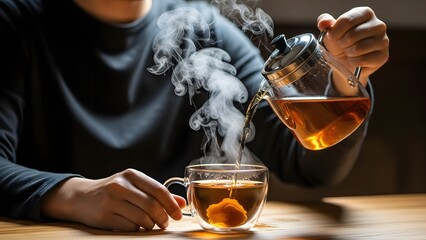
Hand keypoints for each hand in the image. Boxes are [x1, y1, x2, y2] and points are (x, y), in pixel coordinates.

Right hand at [40, 169, 185, 230]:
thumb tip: (181, 203)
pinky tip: (134, 225)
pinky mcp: (104, 216)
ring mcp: (111, 201)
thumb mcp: (134, 186)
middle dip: (162, 218)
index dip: (171, 204)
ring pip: (142, 218)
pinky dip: (136, 229)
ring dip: (150, 225)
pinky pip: (130, 227)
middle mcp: (120, 185)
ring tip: (149, 224)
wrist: (81, 197)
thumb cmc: (114, 191)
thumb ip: (157, 193)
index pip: (158, 189)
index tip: (178, 214)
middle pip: (152, 205)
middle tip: (164, 223)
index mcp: (131, 175)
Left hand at [317, 7, 388, 84]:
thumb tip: (323, 22)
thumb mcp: (330, 31)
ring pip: (358, 48)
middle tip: (344, 45)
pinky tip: (356, 60)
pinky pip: (362, 60)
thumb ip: (325, 22)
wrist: (345, 62)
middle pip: (352, 35)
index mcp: (365, 13)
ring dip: (348, 53)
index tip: (334, 37)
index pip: (346, 20)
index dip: (335, 33)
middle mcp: (378, 24)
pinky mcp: (383, 56)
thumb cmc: (340, 43)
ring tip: (350, 52)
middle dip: (342, 44)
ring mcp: (383, 40)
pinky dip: (354, 62)